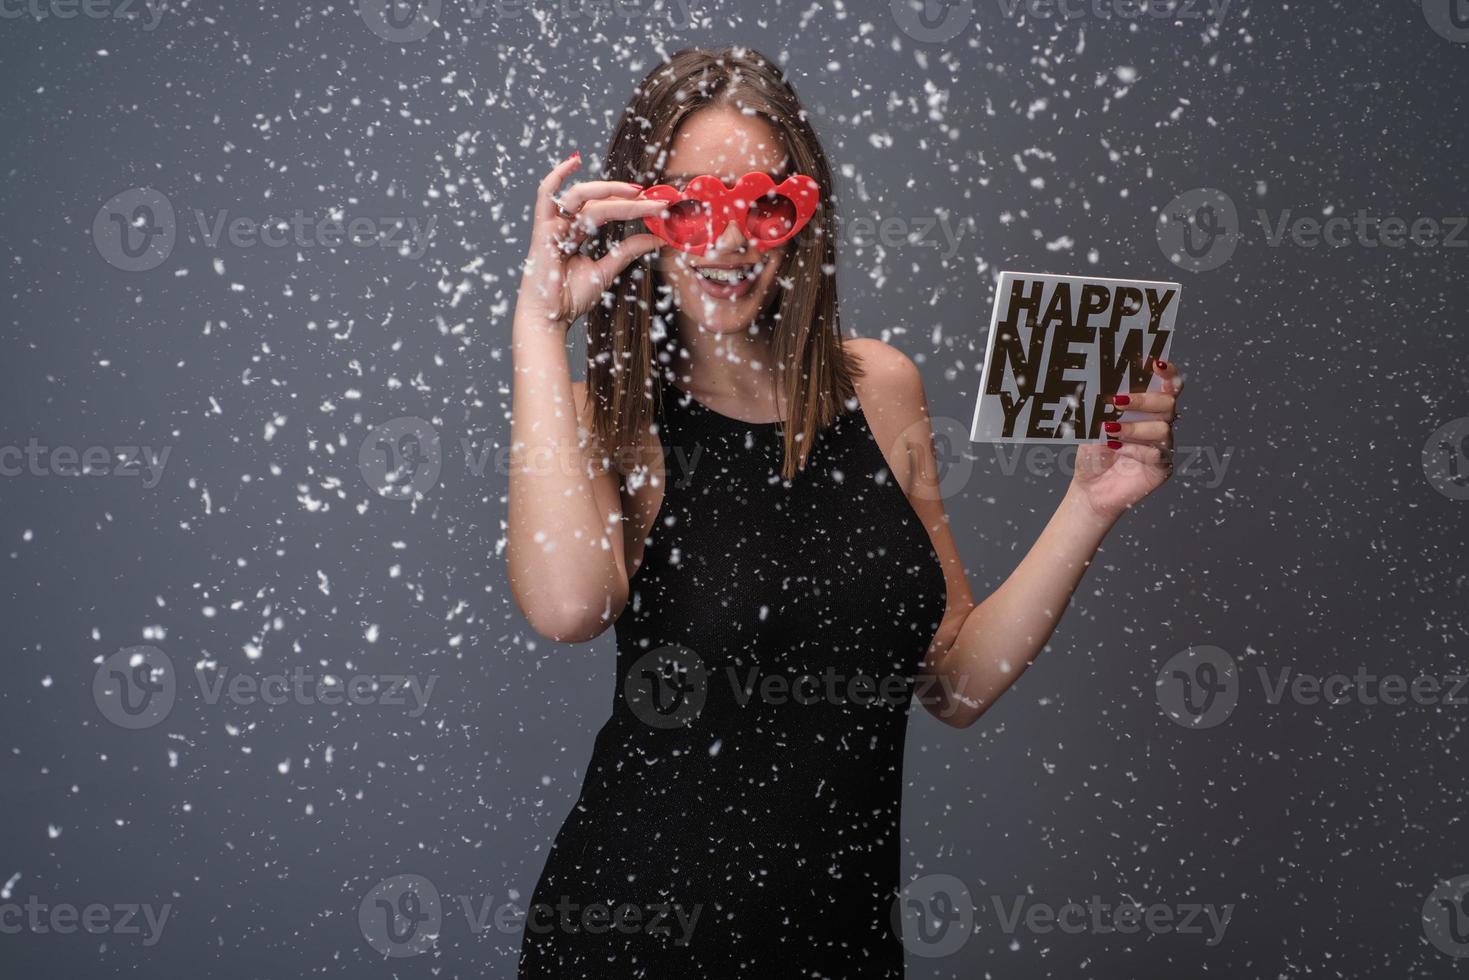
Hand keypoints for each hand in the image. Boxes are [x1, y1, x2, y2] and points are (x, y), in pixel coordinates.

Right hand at [517, 152, 667, 328]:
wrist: (550, 318)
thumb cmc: (570, 298)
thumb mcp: (606, 270)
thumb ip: (627, 251)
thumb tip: (656, 237)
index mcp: (577, 233)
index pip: (607, 210)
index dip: (632, 206)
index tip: (658, 205)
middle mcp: (565, 224)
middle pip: (598, 201)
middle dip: (628, 199)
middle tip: (655, 200)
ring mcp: (553, 225)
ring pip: (582, 196)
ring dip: (608, 190)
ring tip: (635, 192)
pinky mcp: (544, 229)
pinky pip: (546, 195)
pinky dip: (558, 175)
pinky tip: (575, 161)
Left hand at [1069, 359, 1185, 520]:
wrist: (1089, 488)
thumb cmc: (1093, 454)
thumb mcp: (1091, 426)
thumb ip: (1100, 407)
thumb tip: (1100, 385)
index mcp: (1147, 411)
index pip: (1167, 387)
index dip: (1168, 374)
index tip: (1156, 363)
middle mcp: (1159, 425)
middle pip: (1167, 404)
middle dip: (1144, 400)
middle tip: (1118, 401)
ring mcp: (1163, 447)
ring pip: (1162, 429)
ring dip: (1134, 428)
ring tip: (1110, 430)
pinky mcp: (1162, 468)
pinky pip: (1157, 454)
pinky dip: (1134, 449)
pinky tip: (1115, 449)